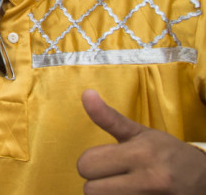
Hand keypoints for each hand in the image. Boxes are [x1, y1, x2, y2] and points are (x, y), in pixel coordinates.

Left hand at [77, 89, 205, 193]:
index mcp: (140, 153)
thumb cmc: (165, 152)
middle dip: (98, 182)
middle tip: (115, 176)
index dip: (91, 162)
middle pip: (91, 190)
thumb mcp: (138, 132)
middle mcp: (148, 180)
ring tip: (124, 187)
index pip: (86, 165)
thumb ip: (108, 117)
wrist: (204, 179)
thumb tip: (86, 94)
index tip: (105, 160)